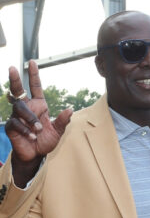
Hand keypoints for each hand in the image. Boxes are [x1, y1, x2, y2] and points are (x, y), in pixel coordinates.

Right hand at [5, 60, 72, 186]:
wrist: (36, 155)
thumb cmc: (46, 141)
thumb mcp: (58, 131)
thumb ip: (63, 121)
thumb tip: (70, 109)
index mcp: (39, 106)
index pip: (35, 87)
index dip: (34, 75)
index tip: (32, 62)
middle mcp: (27, 108)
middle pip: (18, 91)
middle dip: (15, 79)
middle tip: (13, 68)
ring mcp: (17, 116)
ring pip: (20, 109)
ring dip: (30, 120)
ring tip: (38, 130)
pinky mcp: (11, 126)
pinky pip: (16, 124)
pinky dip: (26, 130)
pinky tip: (32, 137)